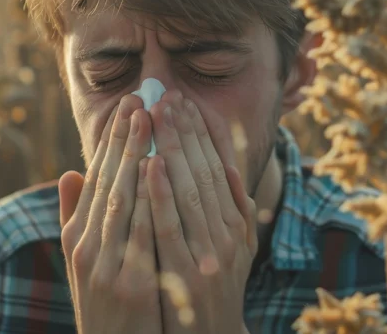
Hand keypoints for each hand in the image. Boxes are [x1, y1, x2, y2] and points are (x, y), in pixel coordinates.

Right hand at [58, 95, 161, 333]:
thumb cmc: (106, 304)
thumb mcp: (83, 262)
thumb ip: (76, 218)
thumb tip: (70, 173)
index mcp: (77, 238)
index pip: (95, 179)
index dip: (110, 141)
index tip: (125, 107)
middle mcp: (86, 248)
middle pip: (106, 182)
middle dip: (122, 138)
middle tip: (136, 98)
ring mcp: (105, 266)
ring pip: (120, 198)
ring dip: (133, 155)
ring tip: (146, 118)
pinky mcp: (127, 284)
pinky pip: (140, 232)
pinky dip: (147, 197)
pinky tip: (156, 168)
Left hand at [147, 91, 257, 333]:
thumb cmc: (216, 292)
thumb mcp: (236, 250)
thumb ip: (236, 210)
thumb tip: (229, 166)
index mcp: (237, 226)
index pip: (219, 170)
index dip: (203, 134)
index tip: (187, 103)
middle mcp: (228, 235)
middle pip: (205, 172)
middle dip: (187, 131)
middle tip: (168, 95)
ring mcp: (209, 254)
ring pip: (190, 191)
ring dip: (174, 150)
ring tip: (157, 115)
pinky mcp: (186, 273)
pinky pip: (170, 227)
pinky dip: (160, 194)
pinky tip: (149, 164)